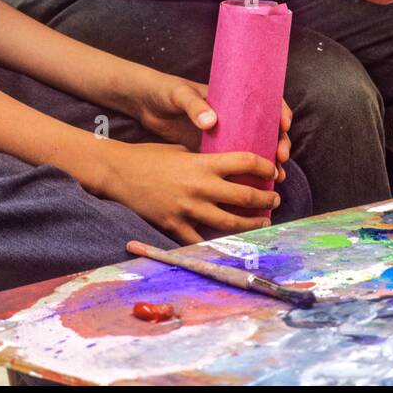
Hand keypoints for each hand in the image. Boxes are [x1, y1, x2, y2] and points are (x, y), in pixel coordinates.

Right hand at [94, 140, 282, 243]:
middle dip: (266, 199)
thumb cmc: (150, 157)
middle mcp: (199, 186)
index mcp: (202, 163)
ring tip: (263, 221)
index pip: (244, 161)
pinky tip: (231, 241)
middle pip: (245, 196)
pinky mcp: (175, 226)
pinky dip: (219, 243)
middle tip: (274, 200)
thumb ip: (205, 159)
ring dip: (252, 223)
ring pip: (230, 222)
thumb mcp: (182, 149)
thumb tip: (230, 165)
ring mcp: (187, 209)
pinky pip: (202, 240)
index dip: (265, 166)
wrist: (118, 172)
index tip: (274, 171)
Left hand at [130, 72, 290, 182]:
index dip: (279, 112)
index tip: (284, 126)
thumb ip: (194, 106)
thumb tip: (211, 121)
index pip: (265, 102)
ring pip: (255, 150)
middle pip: (266, 130)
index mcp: (230, 99)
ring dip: (268, 164)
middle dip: (279, 144)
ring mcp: (224, 136)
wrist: (145, 104)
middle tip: (281, 159)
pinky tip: (254, 189)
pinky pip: (234, 166)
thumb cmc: (165, 92)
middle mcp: (233, 118)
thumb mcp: (180, 95)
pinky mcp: (211, 153)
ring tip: (278, 178)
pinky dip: (246, 177)